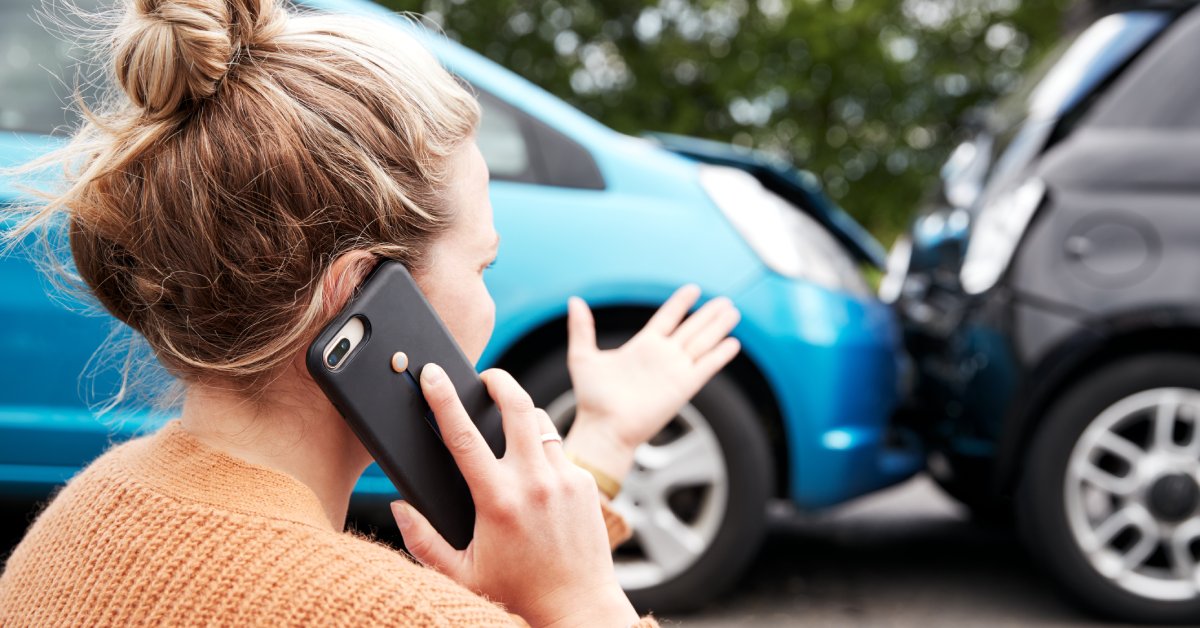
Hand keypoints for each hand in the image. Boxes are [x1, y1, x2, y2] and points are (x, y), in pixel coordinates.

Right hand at [391, 364, 637, 626]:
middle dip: (498, 380)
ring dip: (523, 417)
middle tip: (485, 377)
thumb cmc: (517, 594)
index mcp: (497, 500)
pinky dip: (543, 453)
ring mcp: (565, 479)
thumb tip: (399, 505)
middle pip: (516, 405)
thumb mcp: (460, 574)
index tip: (433, 374)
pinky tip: (535, 475)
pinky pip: (560, 451)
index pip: (463, 435)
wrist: (578, 608)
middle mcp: (534, 483)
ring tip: (508, 428)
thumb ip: (423, 540)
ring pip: (541, 423)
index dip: (444, 398)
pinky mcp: (586, 483)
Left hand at [563, 285, 740, 483]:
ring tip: (733, 312)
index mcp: (642, 347)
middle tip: (725, 301)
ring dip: (718, 328)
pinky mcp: (683, 387)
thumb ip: (582, 328)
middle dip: (708, 314)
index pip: (667, 318)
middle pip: (691, 328)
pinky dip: (720, 355)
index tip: (693, 289)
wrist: (604, 428)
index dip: (680, 304)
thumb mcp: (583, 357)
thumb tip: (575, 300)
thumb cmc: (592, 399)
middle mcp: (662, 356)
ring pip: (702, 343)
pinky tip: (733, 343)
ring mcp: (674, 371)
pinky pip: (706, 366)